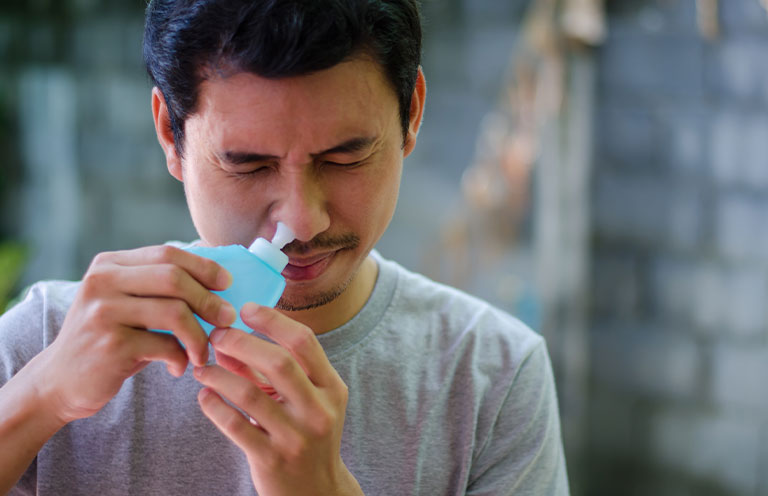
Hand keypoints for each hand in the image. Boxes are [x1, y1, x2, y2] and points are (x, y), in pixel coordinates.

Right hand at [32, 245, 235, 423]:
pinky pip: (165, 346)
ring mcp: (104, 312)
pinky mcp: (111, 345)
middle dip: (209, 299)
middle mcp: (102, 282)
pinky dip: (181, 358)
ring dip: (200, 335)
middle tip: (227, 318)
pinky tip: (179, 367)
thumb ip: (158, 283)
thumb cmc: (110, 338)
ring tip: (204, 352)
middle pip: (174, 278)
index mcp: (109, 264)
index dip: (204, 267)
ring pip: (175, 312)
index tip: (227, 283)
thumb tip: (213, 262)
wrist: (60, 381)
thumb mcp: (127, 302)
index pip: (167, 253)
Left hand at [193, 303, 362, 495]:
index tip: (247, 309)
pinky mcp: (271, 459)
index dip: (273, 321)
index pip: (304, 342)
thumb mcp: (303, 401)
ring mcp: (296, 437)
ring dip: (219, 374)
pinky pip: (234, 425)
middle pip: (279, 363)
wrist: (316, 492)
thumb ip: (271, 371)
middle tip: (217, 335)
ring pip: (250, 394)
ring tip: (203, 368)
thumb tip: (229, 340)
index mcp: (331, 388)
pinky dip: (214, 405)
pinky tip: (205, 396)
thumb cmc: (307, 435)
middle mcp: (318, 411)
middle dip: (241, 342)